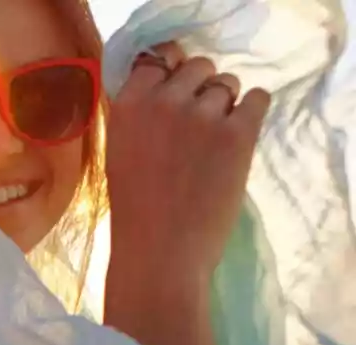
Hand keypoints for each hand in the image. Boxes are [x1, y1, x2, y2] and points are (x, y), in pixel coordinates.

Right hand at [105, 42, 270, 295]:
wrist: (160, 253)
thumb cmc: (135, 211)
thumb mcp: (119, 153)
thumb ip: (140, 116)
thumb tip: (169, 90)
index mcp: (129, 105)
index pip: (158, 58)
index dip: (172, 73)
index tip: (176, 94)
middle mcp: (164, 101)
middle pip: (199, 66)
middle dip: (202, 89)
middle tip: (198, 126)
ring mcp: (202, 115)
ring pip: (228, 84)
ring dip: (226, 106)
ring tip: (215, 144)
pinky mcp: (238, 133)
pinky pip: (258, 98)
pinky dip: (252, 113)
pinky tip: (239, 138)